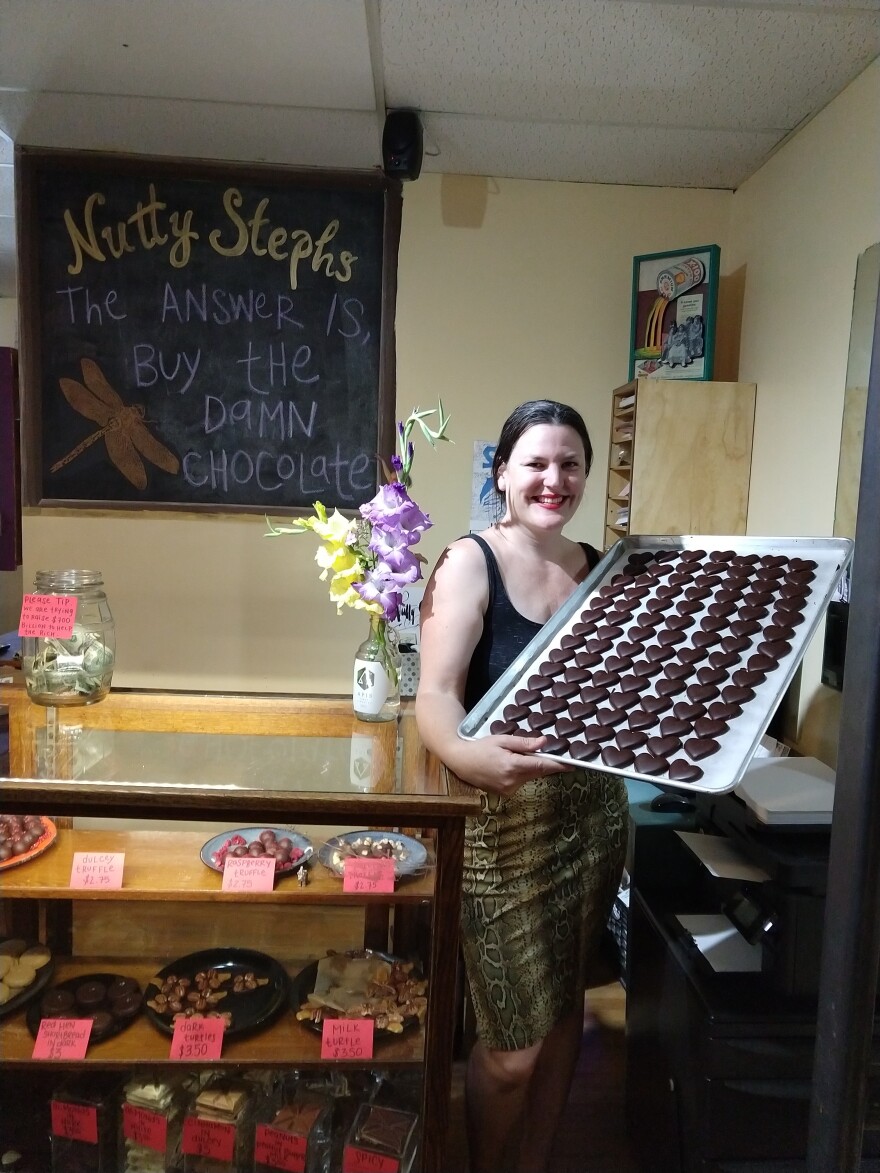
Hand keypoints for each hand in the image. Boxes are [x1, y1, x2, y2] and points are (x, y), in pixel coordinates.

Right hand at [450, 732, 569, 795]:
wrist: (460, 761)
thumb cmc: (480, 747)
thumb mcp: (502, 740)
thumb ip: (524, 743)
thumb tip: (544, 743)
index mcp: (512, 766)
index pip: (542, 766)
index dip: (558, 765)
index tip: (573, 765)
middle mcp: (512, 782)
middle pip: (537, 771)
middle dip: (542, 762)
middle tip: (539, 751)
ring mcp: (508, 790)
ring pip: (529, 776)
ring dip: (529, 767)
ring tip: (512, 756)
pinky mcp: (505, 793)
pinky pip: (521, 781)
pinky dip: (521, 773)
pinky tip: (508, 765)